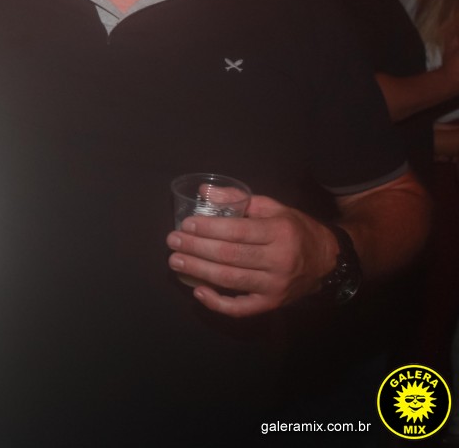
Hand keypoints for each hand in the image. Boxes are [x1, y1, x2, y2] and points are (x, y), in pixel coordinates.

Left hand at [165, 195, 335, 316]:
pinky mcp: (272, 304)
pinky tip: (198, 291)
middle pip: (229, 256)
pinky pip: (241, 309)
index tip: (186, 224)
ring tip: (175, 261)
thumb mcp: (273, 208)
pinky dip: (217, 303)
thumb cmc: (294, 230)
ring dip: (198, 271)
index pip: (237, 231)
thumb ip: (238, 199)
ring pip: (230, 280)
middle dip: (196, 248)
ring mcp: (275, 286)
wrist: (327, 261)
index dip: (209, 228)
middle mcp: (279, 261)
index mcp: (280, 232)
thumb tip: (204, 191)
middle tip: (172, 242)